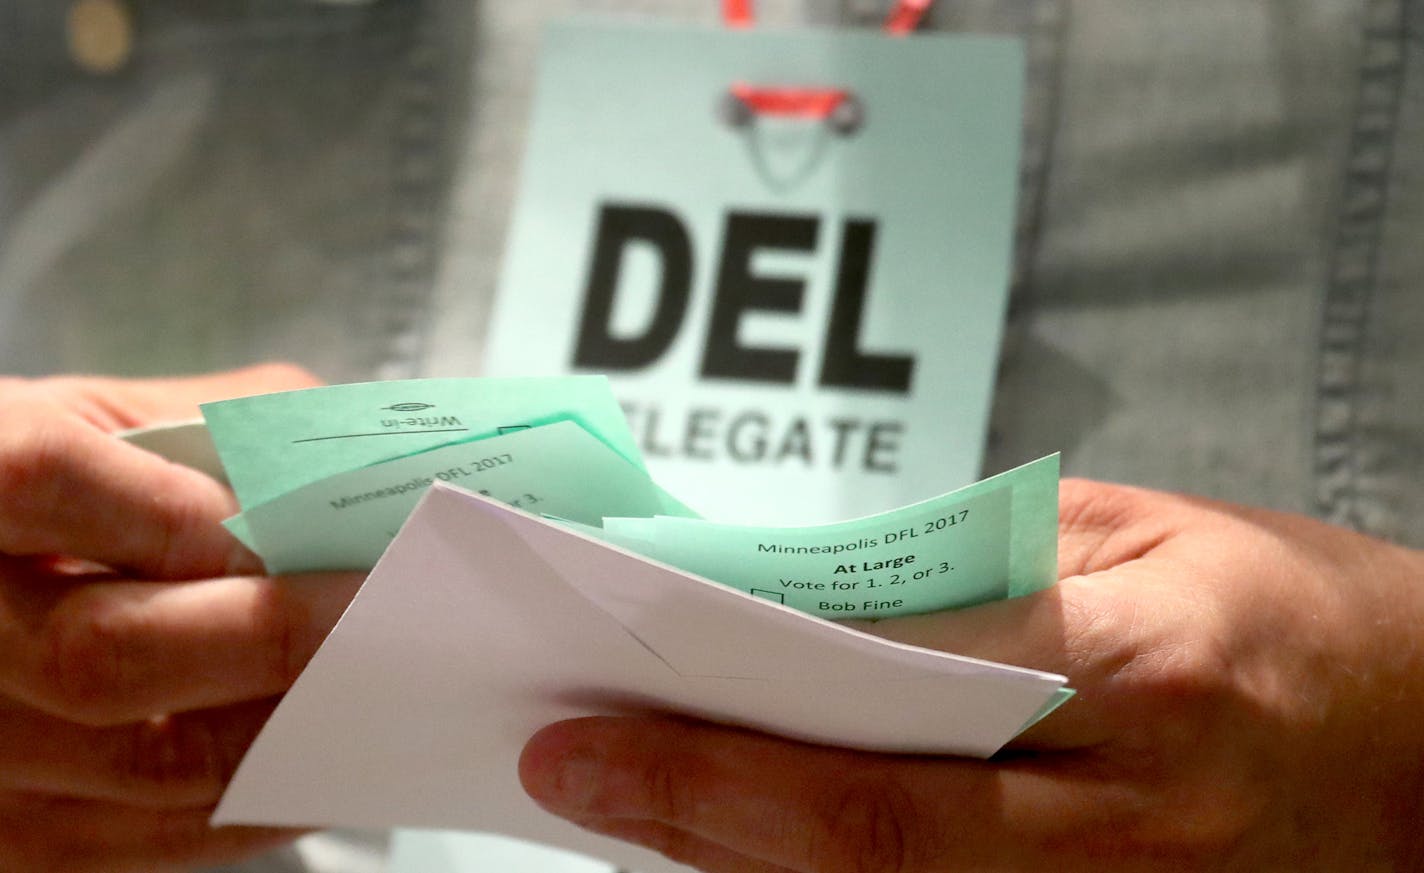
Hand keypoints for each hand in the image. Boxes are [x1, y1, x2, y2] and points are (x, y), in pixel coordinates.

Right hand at [0, 365, 364, 871]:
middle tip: (391, 611)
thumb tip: (377, 490)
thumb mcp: (136, 421)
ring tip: (391, 679)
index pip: (39, 482)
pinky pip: (157, 840)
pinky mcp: (21, 831)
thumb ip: (237, 436)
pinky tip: (332, 748)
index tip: (290, 528)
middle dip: (277, 635)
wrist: (9, 572)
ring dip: (296, 723)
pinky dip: (267, 796)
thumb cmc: (89, 481)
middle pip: (102, 654)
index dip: (173, 512)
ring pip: (149, 763)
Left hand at [520, 479, 1423, 871]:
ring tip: (625, 808)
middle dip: (700, 804)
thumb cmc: (1294, 613)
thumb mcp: (1155, 534)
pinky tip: (739, 852)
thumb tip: (817, 591)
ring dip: (739, 861)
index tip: (611, 685)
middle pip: (874, 828)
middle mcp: (1134, 813)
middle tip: (570, 764)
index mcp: (1148, 667)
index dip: (740, 696)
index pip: (900, 681)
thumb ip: (983, 565)